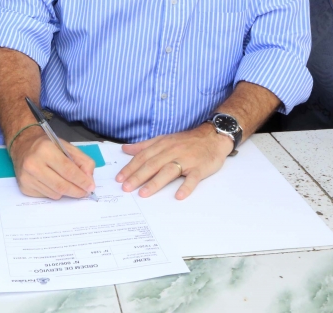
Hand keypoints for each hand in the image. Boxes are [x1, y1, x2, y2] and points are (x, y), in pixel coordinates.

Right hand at [10, 126, 96, 199]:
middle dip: (77, 191)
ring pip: (55, 193)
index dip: (82, 181)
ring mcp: (27, 177)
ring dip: (66, 192)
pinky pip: (46, 196)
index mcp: (46, 149)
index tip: (91, 187)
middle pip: (61, 185)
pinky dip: (54, 192)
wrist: (22, 146)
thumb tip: (89, 180)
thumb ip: (82, 161)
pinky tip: (52, 182)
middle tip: (85, 192)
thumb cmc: (47, 146)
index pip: (68, 170)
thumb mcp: (67, 147)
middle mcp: (33, 164)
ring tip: (67, 184)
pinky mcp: (24, 187)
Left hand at [116, 124, 233, 199]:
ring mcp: (186, 160)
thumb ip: (144, 145)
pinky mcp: (199, 168)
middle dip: (137, 176)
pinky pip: (193, 178)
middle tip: (126, 188)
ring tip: (144, 193)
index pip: (143, 157)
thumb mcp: (164, 139)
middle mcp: (172, 151)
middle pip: (152, 164)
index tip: (119, 178)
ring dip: (155, 182)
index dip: (130, 167)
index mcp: (162, 145)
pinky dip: (186, 187)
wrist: (213, 136)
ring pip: (169, 170)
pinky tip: (179, 196)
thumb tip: (125, 149)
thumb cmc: (187, 141)